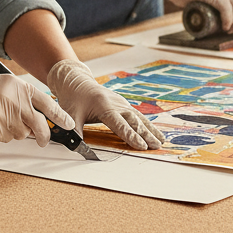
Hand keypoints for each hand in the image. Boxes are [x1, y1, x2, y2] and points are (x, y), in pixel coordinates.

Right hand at [0, 62, 74, 145]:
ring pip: (21, 134)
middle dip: (44, 136)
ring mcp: (4, 115)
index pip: (47, 104)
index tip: (68, 125)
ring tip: (0, 118)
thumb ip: (24, 100)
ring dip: (15, 132)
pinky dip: (1, 134)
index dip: (60, 116)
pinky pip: (6, 138)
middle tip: (44, 140)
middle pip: (39, 126)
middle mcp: (15, 101)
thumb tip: (40, 119)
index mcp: (20, 88)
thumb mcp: (6, 86)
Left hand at [47, 59, 163, 150]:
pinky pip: (138, 116)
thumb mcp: (71, 115)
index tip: (141, 145)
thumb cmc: (74, 100)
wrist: (79, 83)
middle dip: (145, 134)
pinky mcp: (124, 105)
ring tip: (161, 142)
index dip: (130, 135)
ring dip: (150, 130)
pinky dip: (148, 125)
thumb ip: (75, 132)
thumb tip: (77, 149)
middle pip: (133, 120)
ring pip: (139, 117)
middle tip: (156, 146)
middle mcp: (116, 104)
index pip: (119, 123)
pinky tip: (157, 134)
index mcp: (103, 105)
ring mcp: (122, 103)